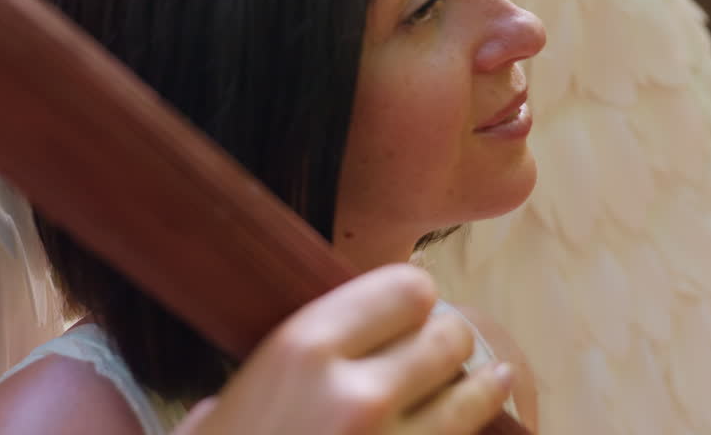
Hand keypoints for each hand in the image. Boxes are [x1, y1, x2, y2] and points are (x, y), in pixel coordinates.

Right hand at [171, 264, 514, 434]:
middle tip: (440, 355)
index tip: (408, 316)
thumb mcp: (221, 413)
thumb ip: (284, 372)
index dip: (412, 304)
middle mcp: (359, 392)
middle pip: (449, 337)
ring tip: (490, 381)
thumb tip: (321, 354)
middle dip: (447, 345)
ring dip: (477, 387)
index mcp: (304, 349)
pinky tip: (483, 422)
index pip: (408, 289)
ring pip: (474, 394)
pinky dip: (473, 430)